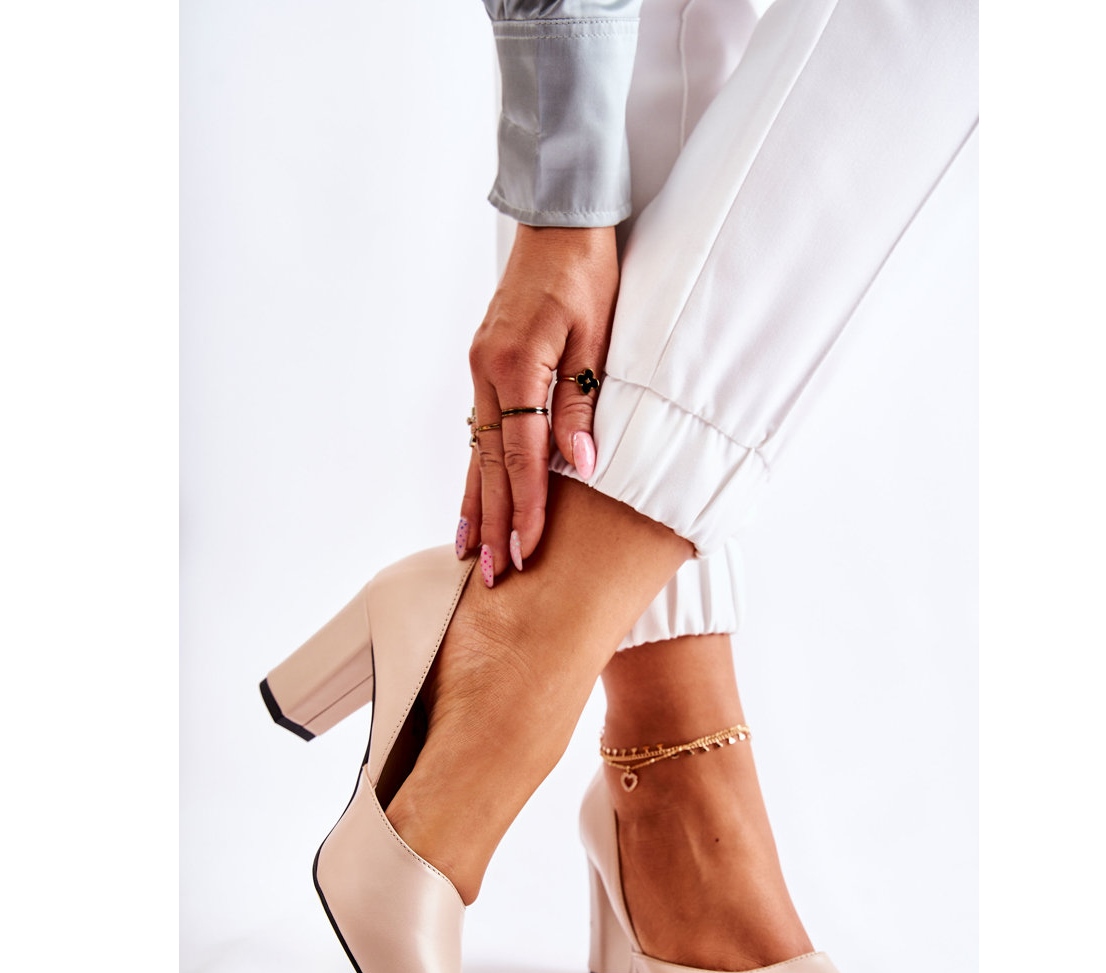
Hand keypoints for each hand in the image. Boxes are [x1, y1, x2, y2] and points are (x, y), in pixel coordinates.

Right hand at [459, 224, 618, 584]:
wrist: (559, 223)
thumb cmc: (587, 274)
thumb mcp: (597, 338)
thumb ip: (581, 404)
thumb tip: (581, 467)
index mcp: (518, 365)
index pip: (521, 455)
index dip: (525, 507)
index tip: (527, 551)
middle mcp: (488, 372)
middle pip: (488, 463)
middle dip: (492, 522)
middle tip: (490, 575)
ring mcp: (480, 370)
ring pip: (474, 452)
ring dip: (474, 504)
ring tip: (468, 552)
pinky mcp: (484, 367)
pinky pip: (476, 431)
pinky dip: (474, 471)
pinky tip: (471, 498)